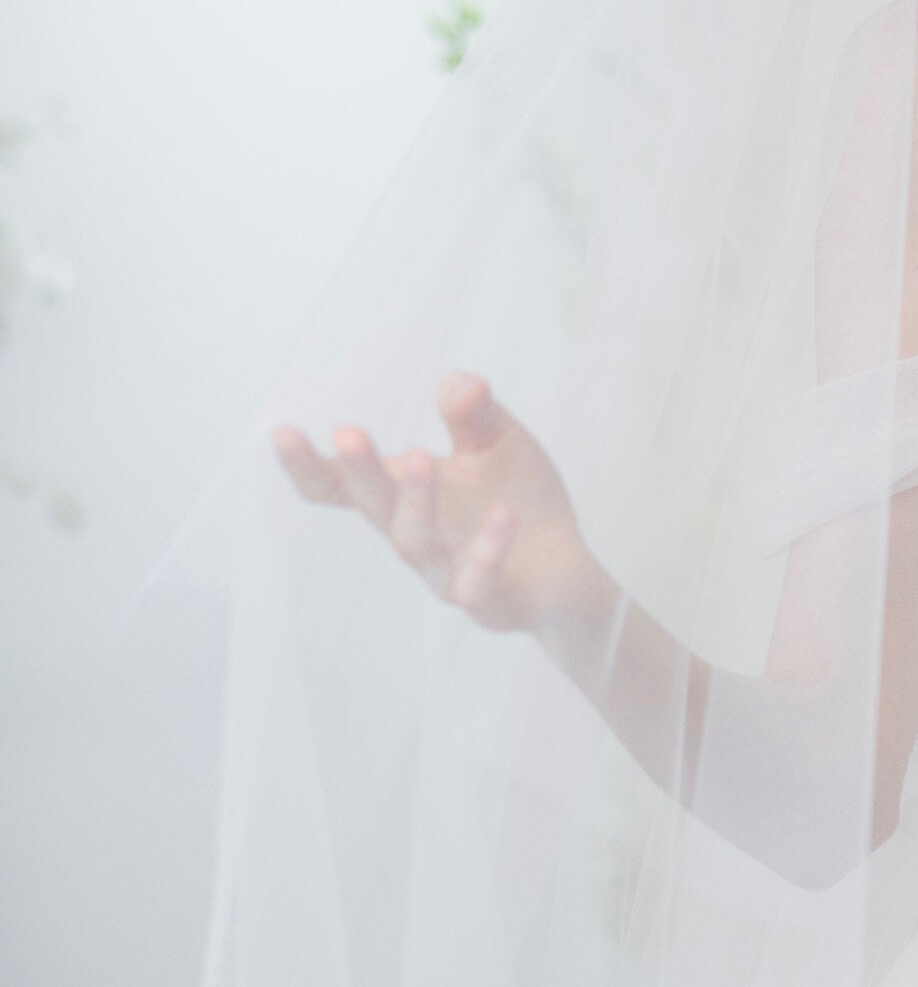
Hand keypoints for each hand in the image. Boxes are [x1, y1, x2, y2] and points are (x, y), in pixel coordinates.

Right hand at [274, 373, 608, 642]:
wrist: (566, 577)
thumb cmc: (519, 502)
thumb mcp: (498, 445)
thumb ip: (475, 415)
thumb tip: (460, 384)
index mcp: (403, 497)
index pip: (342, 487)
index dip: (309, 466)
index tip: (283, 433)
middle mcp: (415, 538)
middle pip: (374, 507)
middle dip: (358, 472)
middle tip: (346, 434)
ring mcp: (446, 575)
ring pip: (416, 543)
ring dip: (416, 501)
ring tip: (421, 455)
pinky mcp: (489, 602)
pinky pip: (478, 582)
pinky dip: (487, 550)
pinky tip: (504, 515)